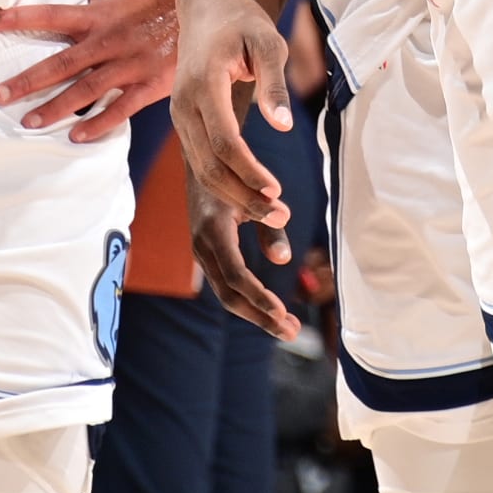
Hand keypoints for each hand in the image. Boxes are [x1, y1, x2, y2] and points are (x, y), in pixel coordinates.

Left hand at [0, 0, 177, 141]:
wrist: (195, 13)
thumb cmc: (146, 0)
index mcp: (97, 15)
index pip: (52, 14)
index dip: (21, 18)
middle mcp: (108, 40)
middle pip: (62, 62)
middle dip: (28, 80)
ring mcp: (128, 64)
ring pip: (86, 89)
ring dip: (56, 108)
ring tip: (28, 123)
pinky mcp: (148, 85)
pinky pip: (120, 108)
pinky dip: (98, 123)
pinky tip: (75, 137)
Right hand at [171, 0, 293, 228]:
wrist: (206, 5)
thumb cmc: (243, 21)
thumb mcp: (268, 42)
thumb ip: (274, 83)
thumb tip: (283, 125)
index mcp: (203, 83)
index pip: (224, 141)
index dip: (249, 171)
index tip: (277, 191)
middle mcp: (183, 103)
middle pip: (209, 165)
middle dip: (243, 195)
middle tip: (280, 216)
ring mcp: (179, 113)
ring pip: (201, 168)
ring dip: (234, 195)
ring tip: (271, 212)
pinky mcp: (183, 119)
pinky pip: (199, 159)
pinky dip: (223, 182)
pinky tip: (250, 194)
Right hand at [187, 168, 297, 340]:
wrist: (203, 160)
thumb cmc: (236, 176)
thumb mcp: (256, 197)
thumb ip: (271, 227)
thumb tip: (283, 260)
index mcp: (214, 230)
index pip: (236, 275)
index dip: (259, 298)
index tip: (282, 314)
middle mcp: (203, 245)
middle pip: (229, 294)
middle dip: (260, 316)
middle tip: (291, 332)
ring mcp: (201, 252)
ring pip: (226, 293)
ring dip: (256, 313)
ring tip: (286, 326)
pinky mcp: (205, 254)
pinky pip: (224, 284)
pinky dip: (247, 300)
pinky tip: (268, 309)